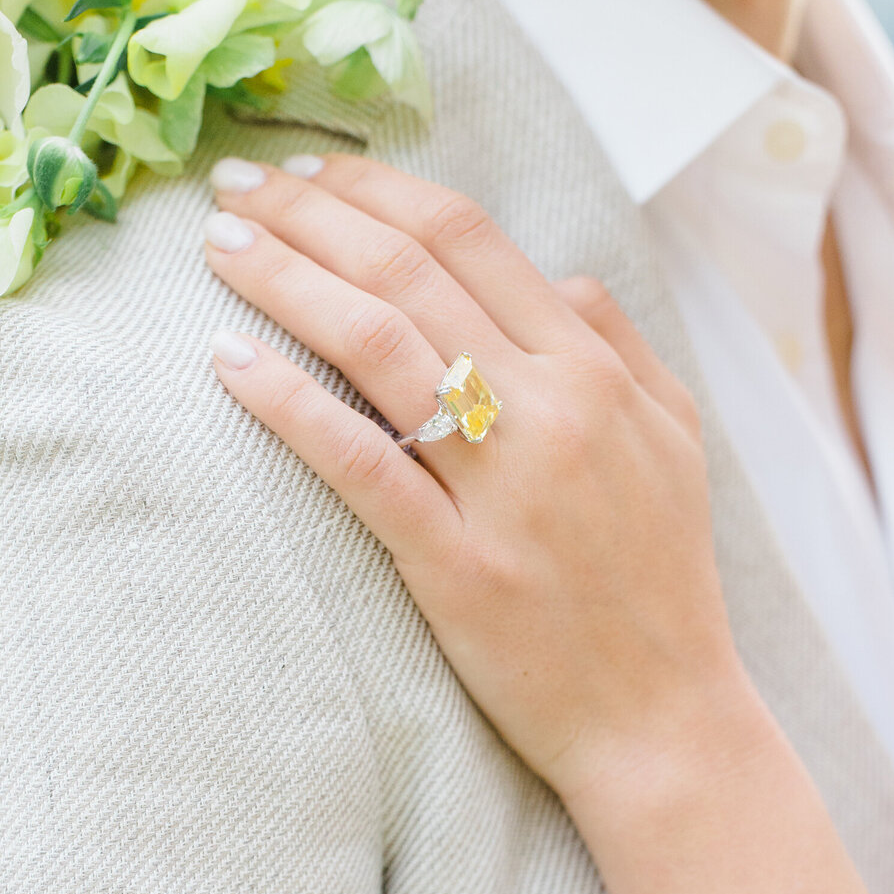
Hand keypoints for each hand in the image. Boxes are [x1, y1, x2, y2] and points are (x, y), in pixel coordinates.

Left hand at [205, 154, 749, 809]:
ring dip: (284, 279)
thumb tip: (554, 274)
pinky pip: (360, 466)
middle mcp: (553, 408)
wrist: (665, 720)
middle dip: (308, 213)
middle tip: (234, 184)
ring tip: (219, 245)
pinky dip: (289, 405)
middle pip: (409, 271)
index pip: (468, 238)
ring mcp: (505, 488)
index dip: (375, 191)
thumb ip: (619, 342)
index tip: (308, 174)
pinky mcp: (458, 567)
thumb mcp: (674, 440)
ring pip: (379, 345)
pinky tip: (227, 363)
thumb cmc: (662, 582)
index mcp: (596, 369)